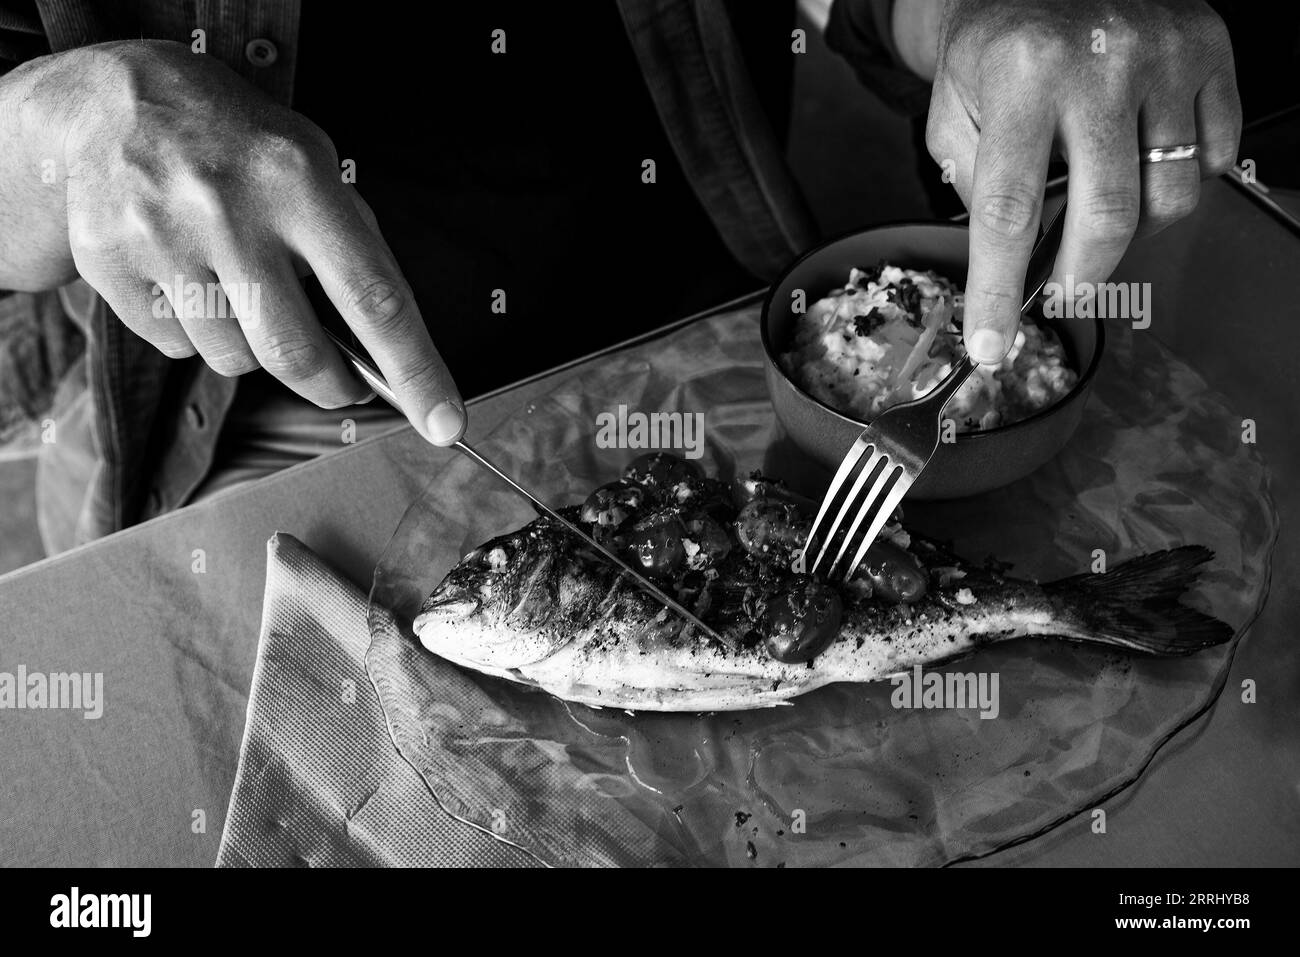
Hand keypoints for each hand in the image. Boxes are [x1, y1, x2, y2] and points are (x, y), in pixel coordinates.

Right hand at [13, 40, 463, 443]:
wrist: (106, 102)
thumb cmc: (235, 142)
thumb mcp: (310, 161)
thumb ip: (351, 241)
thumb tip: (389, 341)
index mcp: (297, 180)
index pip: (374, 296)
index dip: (415, 369)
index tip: (445, 423)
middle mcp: (229, 212)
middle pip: (296, 353)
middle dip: (331, 386)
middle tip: (345, 384)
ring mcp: (162, 240)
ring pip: (234, 360)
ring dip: (255, 348)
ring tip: (244, 292)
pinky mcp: (109, 267)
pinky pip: (176, 347)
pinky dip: (197, 332)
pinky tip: (191, 280)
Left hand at [920, 0, 1240, 361]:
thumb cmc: (995, 50)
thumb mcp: (952, 111)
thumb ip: (973, 185)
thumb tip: (1013, 260)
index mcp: (1021, 77)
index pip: (1009, 212)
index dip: (997, 292)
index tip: (991, 348)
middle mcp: (1101, 63)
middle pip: (1107, 218)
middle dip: (1080, 279)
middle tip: (1060, 295)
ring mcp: (1165, 56)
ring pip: (1169, 198)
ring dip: (1131, 231)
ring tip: (1096, 214)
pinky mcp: (1210, 52)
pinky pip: (1210, 158)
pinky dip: (1177, 180)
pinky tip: (1139, 162)